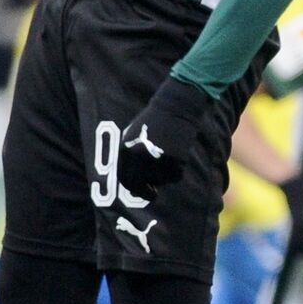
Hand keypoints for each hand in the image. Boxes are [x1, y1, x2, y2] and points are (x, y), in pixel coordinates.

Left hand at [116, 78, 213, 200]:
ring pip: (161, 181)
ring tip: (168, 154)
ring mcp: (156, 159)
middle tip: (153, 195)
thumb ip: (129, 159)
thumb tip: (132, 188)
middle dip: (147, 194)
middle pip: (140, 186)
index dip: (132, 188)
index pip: (125, 179)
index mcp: (126, 150)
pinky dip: (177, 170)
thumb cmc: (154, 122)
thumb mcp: (133, 136)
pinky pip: (175, 175)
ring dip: (164, 175)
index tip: (138, 193)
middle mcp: (139, 158)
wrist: (175, 108)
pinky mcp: (174, 160)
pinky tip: (177, 154)